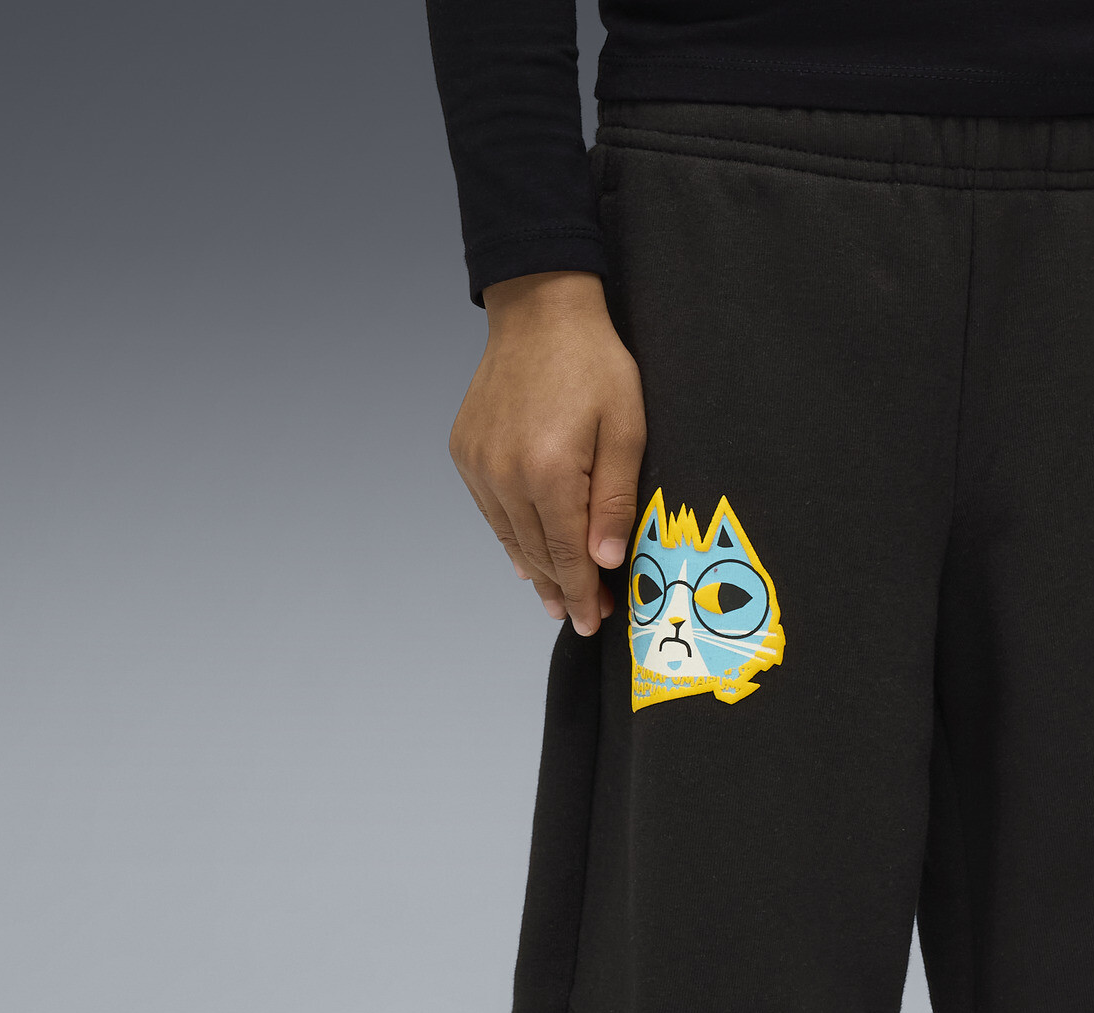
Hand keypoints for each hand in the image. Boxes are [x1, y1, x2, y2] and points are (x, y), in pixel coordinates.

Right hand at [449, 272, 645, 636]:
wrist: (540, 310)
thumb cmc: (593, 364)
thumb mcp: (626, 429)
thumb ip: (615, 499)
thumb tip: (606, 560)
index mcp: (550, 472)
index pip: (568, 554)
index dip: (583, 592)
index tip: (594, 621)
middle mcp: (506, 474)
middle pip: (538, 553)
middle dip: (563, 589)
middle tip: (583, 616)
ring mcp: (480, 464)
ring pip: (510, 538)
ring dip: (535, 571)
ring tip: (556, 598)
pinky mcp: (467, 452)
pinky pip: (492, 512)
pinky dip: (512, 538)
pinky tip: (527, 557)